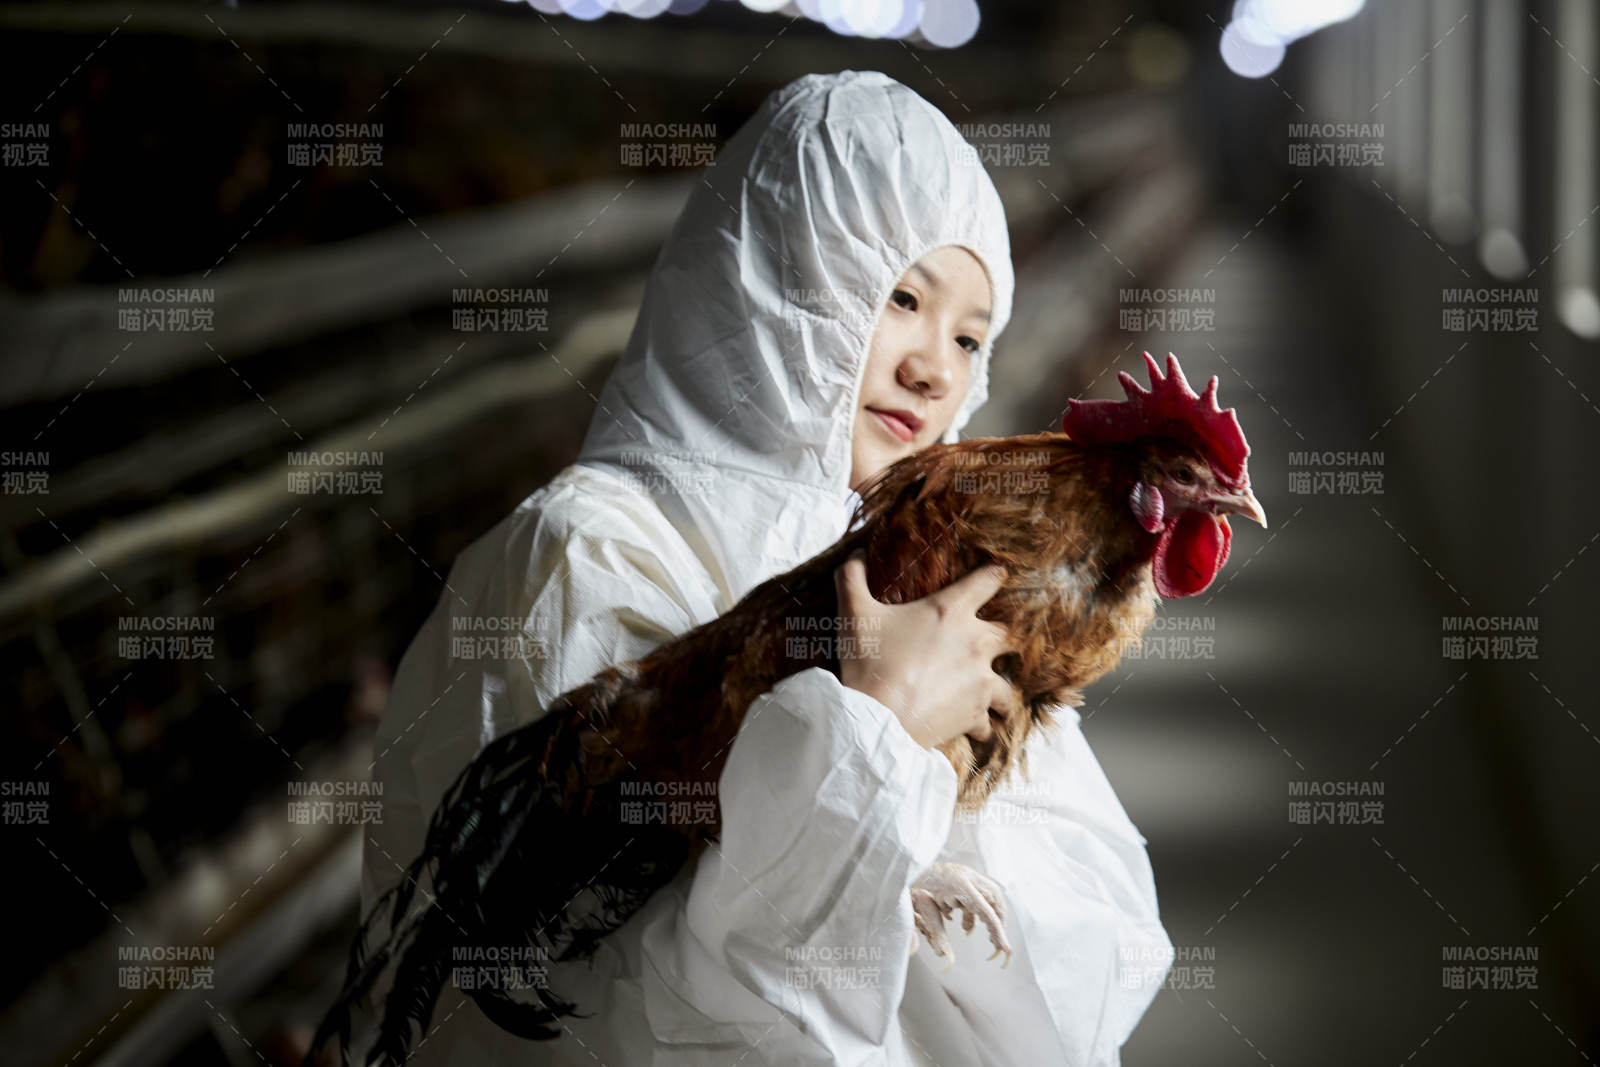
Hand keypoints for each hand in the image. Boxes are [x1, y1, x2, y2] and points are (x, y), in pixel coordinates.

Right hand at [834, 550, 1016, 749]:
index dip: (995, 576)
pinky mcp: (976, 713)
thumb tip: (856, 554)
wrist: (878, 719)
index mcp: (951, 610)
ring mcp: (980, 679)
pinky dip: (982, 724)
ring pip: (1007, 686)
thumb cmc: (869, 662)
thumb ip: (851, 578)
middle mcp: (975, 642)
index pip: (989, 580)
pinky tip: (973, 727)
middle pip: (1010, 635)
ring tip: (990, 696)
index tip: (998, 576)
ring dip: (999, 690)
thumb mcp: (853, 614)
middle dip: (1005, 640)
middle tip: (995, 645)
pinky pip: (989, 721)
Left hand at [909, 861, 1011, 968]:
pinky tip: (962, 923)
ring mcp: (962, 874)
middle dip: (998, 920)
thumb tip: (945, 956)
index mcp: (957, 883)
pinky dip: (973, 911)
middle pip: (994, 898)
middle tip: (997, 941)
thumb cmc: (905, 882)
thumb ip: (932, 932)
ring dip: (986, 915)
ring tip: (977, 933)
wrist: (899, 862)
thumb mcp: (915, 908)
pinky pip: (974, 894)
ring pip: (986, 895)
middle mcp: (964, 876)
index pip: (984, 909)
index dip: (996, 930)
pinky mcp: (957, 876)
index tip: (1004, 948)